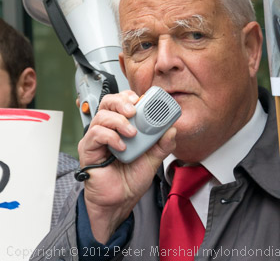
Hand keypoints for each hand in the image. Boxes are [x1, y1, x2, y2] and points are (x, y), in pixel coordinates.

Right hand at [78, 90, 175, 243]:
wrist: (119, 202)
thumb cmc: (131, 180)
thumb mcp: (153, 159)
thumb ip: (163, 144)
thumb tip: (172, 129)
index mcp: (122, 126)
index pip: (122, 101)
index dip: (130, 96)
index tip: (142, 99)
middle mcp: (108, 128)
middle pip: (108, 101)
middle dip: (122, 101)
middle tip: (134, 110)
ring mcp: (96, 138)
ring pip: (102, 115)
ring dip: (119, 121)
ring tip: (132, 134)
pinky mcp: (88, 149)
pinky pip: (96, 133)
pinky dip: (110, 136)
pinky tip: (121, 146)